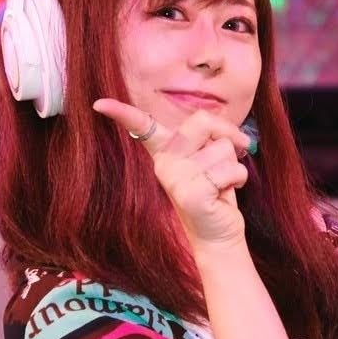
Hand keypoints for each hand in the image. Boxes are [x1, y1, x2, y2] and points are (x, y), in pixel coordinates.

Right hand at [93, 98, 253, 246]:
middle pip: (203, 121)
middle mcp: (164, 163)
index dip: (121, 112)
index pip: (141, 126)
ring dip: (233, 165)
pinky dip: (238, 179)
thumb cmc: (216, 192)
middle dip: (228, 134)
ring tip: (221, 183)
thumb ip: (211, 138)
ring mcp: (174, 178)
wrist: (218, 234)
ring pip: (223, 147)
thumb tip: (235, 135)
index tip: (99, 105)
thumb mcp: (210, 158)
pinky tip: (223, 194)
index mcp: (164, 152)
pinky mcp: (190, 193)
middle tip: (233, 152)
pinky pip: (230, 169)